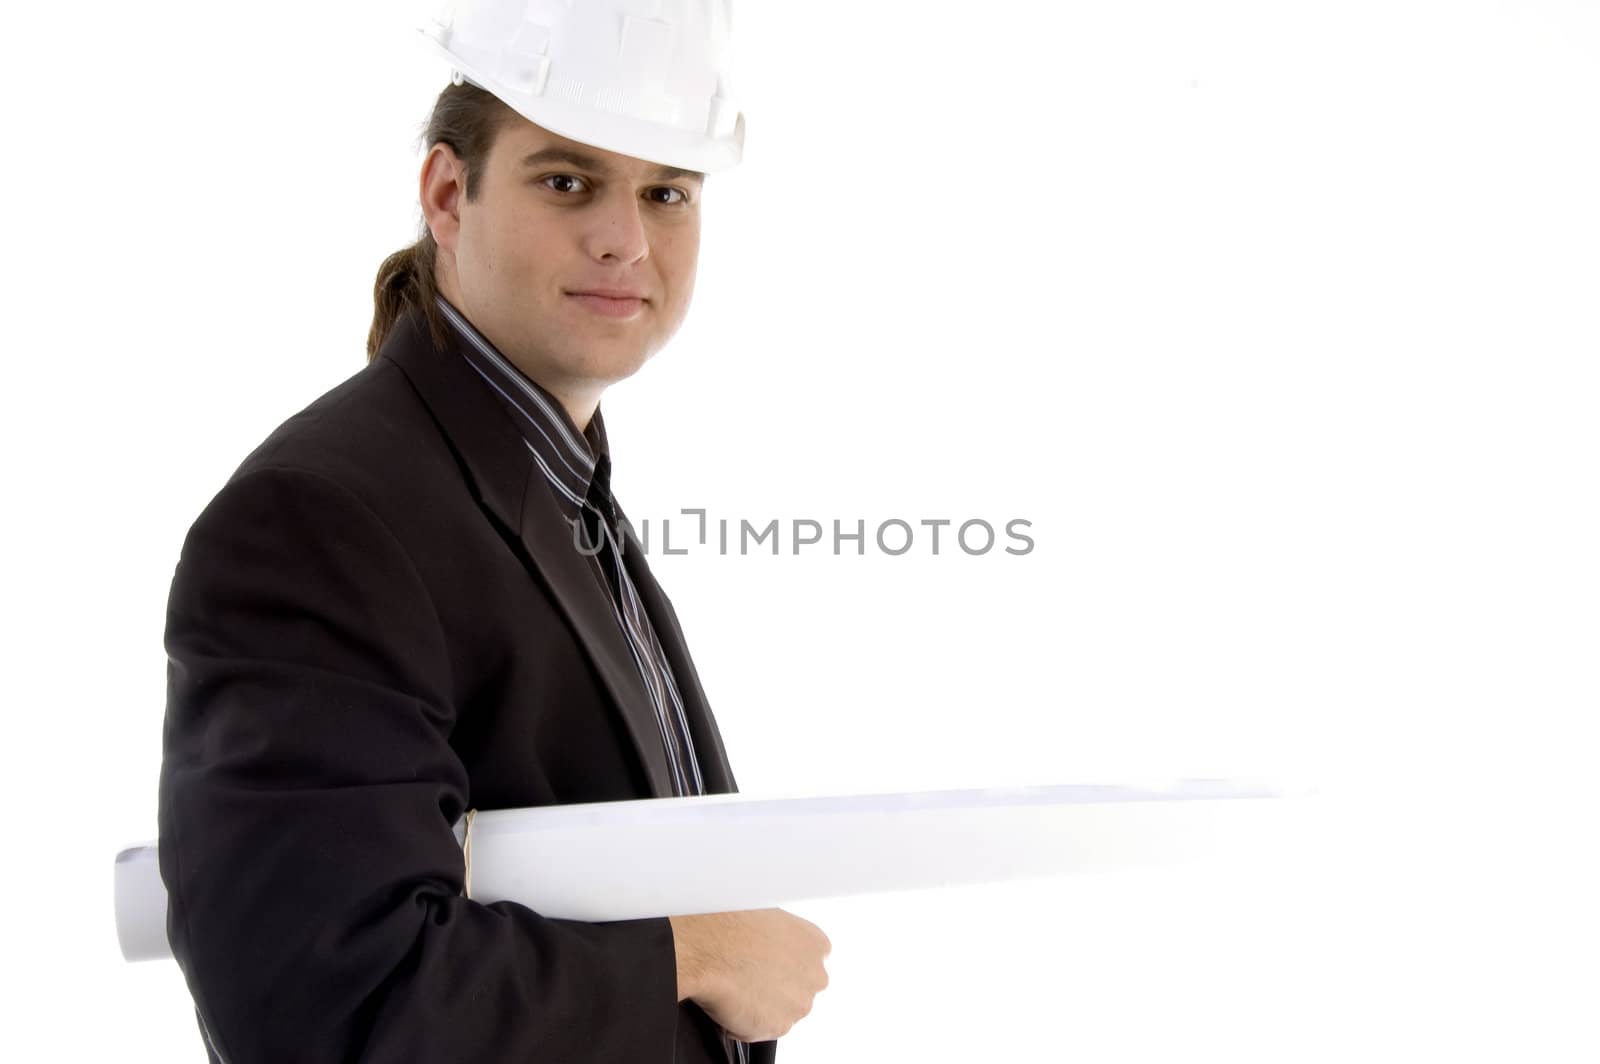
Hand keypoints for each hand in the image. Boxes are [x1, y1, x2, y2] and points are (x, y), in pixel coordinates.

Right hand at [669, 908, 831, 1040]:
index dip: (783, 966)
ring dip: (760, 1007)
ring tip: (735, 987)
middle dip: (776, 989)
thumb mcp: (769, 918)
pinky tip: (730, 1001)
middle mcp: (816, 977)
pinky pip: (760, 1029)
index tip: (766, 964)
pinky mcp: (778, 1027)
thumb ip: (784, 941)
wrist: (710, 947)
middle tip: (748, 977)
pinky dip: (744, 1023)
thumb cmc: (733, 925)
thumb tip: (773, 947)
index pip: (808, 965)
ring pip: (780, 1012)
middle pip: (798, 991)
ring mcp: (799, 1004)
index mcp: (817, 946)